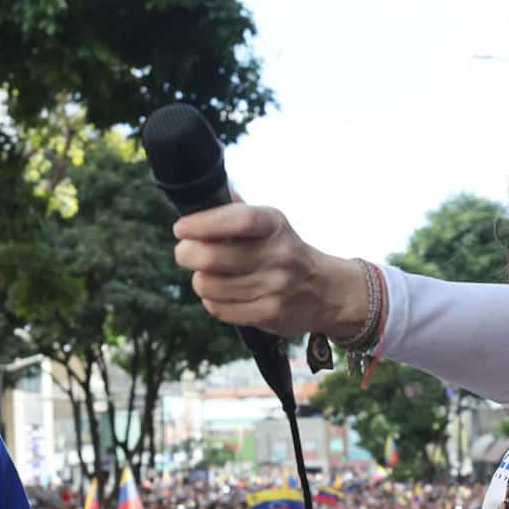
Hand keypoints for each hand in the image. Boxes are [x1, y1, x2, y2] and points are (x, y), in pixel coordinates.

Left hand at [173, 203, 359, 338]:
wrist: (327, 290)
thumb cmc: (287, 252)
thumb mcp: (272, 224)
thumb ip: (238, 211)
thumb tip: (203, 194)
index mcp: (275, 226)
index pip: (238, 220)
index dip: (202, 223)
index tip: (181, 228)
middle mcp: (278, 255)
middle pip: (211, 257)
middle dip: (186, 254)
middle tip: (184, 252)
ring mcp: (275, 287)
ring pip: (210, 286)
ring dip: (200, 280)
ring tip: (208, 275)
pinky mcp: (270, 314)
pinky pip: (220, 309)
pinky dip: (212, 301)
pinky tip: (221, 294)